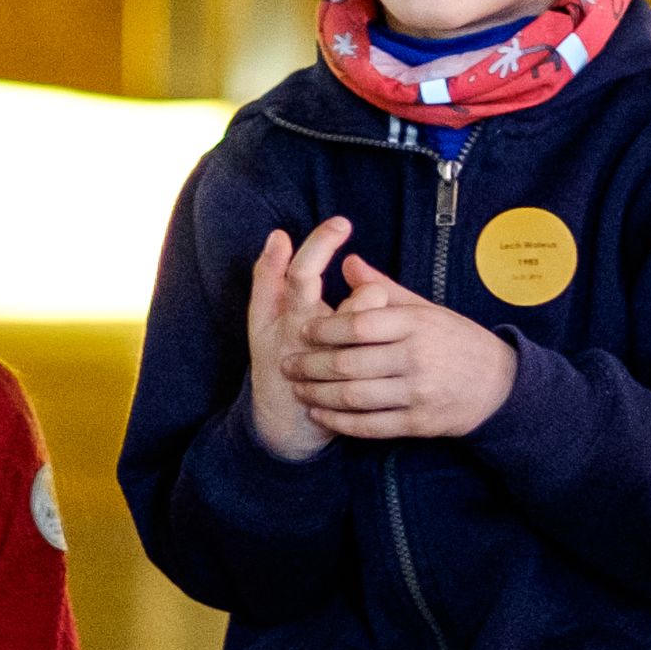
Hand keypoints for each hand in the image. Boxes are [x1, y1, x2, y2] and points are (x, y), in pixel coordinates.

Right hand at [247, 219, 355, 462]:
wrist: (282, 426)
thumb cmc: (276, 362)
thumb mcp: (263, 320)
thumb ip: (269, 278)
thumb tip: (278, 236)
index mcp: (284, 316)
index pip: (302, 272)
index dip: (320, 245)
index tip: (342, 223)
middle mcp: (297, 337)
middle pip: (322, 293)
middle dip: (349, 274)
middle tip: (357, 244)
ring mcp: (317, 364)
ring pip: (353, 325)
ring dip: (367, 305)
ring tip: (376, 296)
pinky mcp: (336, 388)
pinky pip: (365, 362)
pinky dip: (379, 345)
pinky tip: (387, 337)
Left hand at [286, 252, 518, 441]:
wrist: (497, 386)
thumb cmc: (455, 341)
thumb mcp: (425, 309)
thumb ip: (382, 289)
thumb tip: (347, 263)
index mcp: (415, 324)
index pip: (358, 326)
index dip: (324, 330)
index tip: (301, 331)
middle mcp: (416, 358)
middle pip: (349, 363)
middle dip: (310, 365)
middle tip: (287, 364)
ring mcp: (417, 393)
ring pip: (354, 397)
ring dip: (318, 395)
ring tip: (298, 389)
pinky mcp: (418, 423)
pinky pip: (370, 425)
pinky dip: (339, 421)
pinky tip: (321, 414)